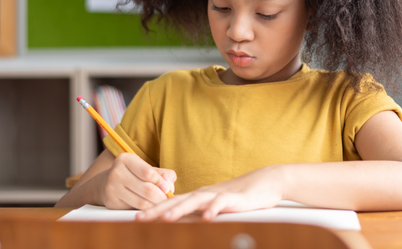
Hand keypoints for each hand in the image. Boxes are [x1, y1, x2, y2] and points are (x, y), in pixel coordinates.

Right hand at [97, 153, 175, 209]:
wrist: (106, 183)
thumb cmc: (133, 174)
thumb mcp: (146, 168)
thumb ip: (162, 174)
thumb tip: (170, 185)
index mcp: (125, 159)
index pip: (148, 173)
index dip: (161, 182)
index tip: (167, 188)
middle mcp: (116, 172)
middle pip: (146, 189)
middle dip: (161, 196)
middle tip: (167, 199)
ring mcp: (112, 188)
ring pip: (141, 202)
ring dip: (155, 205)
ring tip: (161, 204)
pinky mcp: (111, 202)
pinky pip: (134, 209)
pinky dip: (146, 210)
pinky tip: (150, 207)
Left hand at [135, 165, 284, 221]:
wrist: (266, 181)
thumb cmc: (241, 195)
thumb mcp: (217, 205)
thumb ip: (201, 211)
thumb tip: (184, 221)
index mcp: (199, 196)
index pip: (172, 203)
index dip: (154, 210)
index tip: (135, 217)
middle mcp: (205, 194)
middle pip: (177, 201)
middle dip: (157, 210)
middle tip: (138, 218)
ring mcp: (219, 195)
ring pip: (195, 202)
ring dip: (179, 209)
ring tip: (165, 218)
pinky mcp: (235, 198)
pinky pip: (222, 204)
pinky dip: (213, 210)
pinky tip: (206, 217)